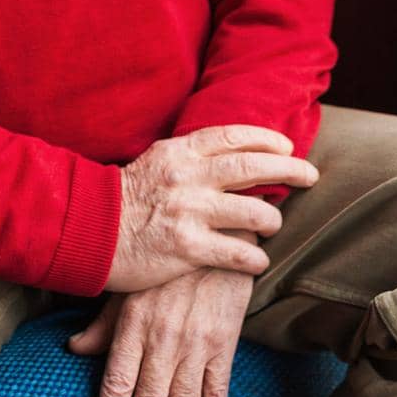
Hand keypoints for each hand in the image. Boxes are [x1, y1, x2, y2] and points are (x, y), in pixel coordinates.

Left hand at [69, 260, 254, 396]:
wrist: (218, 241)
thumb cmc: (167, 266)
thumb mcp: (127, 287)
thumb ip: (102, 325)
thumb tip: (75, 348)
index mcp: (133, 326)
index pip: (116, 385)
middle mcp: (162, 340)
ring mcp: (195, 346)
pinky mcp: (223, 346)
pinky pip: (216, 393)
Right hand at [106, 125, 317, 291]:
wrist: (87, 231)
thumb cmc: (124, 198)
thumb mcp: (156, 161)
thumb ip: (192, 156)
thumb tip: (234, 154)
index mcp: (180, 151)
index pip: (234, 136)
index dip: (267, 140)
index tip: (287, 147)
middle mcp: (188, 177)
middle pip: (254, 168)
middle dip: (290, 170)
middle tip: (309, 176)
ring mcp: (188, 212)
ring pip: (254, 212)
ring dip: (272, 220)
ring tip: (273, 225)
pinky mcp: (186, 249)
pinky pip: (237, 253)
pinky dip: (254, 258)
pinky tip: (257, 261)